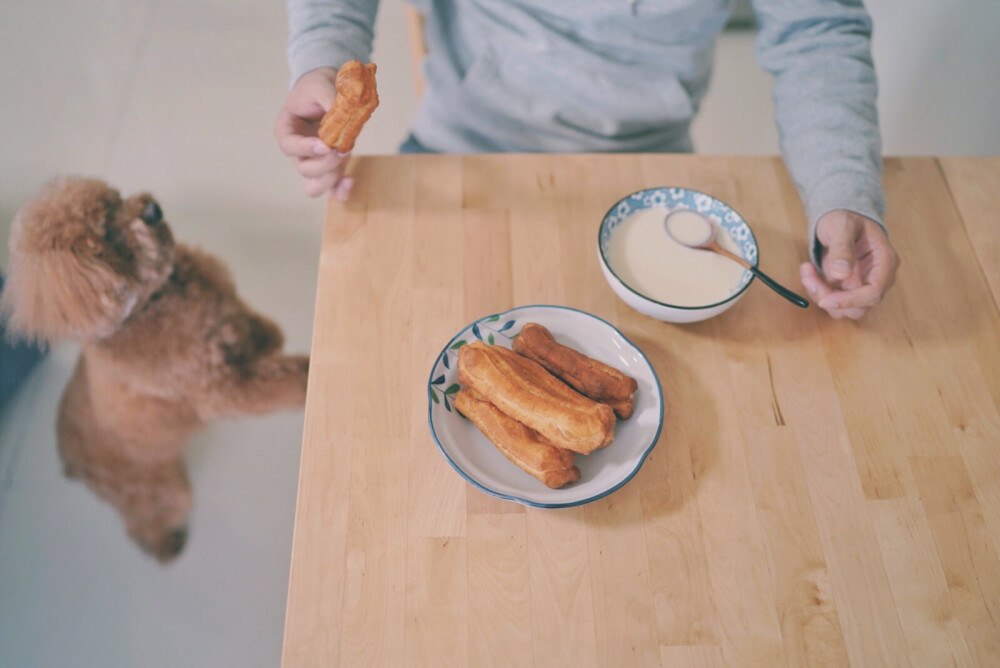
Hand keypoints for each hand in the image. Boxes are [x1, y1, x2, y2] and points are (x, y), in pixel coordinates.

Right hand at [274, 67, 353, 199]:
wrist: (328, 91)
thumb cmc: (318, 87)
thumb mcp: (321, 85)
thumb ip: (329, 97)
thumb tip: (343, 113)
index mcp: (287, 129)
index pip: (288, 146)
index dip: (305, 149)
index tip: (325, 145)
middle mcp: (298, 151)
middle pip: (304, 169)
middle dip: (324, 164)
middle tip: (342, 149)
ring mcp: (314, 162)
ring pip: (314, 185)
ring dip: (331, 177)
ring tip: (345, 156)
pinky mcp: (330, 168)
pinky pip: (331, 189)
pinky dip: (340, 191)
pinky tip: (350, 181)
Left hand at [799, 210, 900, 319]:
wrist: (841, 219)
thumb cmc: (846, 218)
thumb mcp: (842, 225)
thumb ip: (842, 247)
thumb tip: (841, 274)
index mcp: (885, 261)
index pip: (874, 292)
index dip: (851, 300)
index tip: (825, 299)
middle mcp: (877, 277)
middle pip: (859, 306)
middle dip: (830, 298)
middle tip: (808, 278)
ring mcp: (862, 285)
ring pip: (843, 308)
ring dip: (820, 296)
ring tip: (807, 271)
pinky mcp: (848, 289)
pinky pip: (832, 301)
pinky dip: (817, 292)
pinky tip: (809, 272)